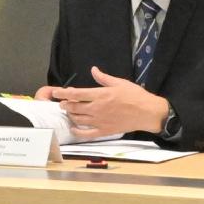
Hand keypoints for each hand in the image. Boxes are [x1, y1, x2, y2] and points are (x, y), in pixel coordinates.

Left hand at [43, 68, 172, 138]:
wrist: (147, 113)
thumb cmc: (135, 96)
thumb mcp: (119, 82)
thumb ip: (104, 78)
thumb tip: (93, 70)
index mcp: (100, 95)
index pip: (76, 94)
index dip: (63, 93)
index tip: (56, 92)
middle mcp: (97, 108)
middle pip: (74, 107)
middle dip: (64, 104)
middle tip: (62, 102)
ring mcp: (99, 121)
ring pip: (78, 119)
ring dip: (70, 115)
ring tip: (68, 112)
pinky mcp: (104, 131)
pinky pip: (86, 133)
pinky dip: (77, 131)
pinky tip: (73, 128)